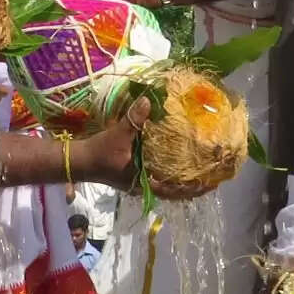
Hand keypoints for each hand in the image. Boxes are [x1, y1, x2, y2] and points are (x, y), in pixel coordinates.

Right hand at [96, 98, 218, 201]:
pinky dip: (170, 174)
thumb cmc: (101, 152)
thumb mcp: (119, 134)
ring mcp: (140, 182)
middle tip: (213, 176)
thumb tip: (149, 101)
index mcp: (144, 182)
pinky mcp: (135, 175)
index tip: (212, 184)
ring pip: (167, 186)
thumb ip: (135, 119)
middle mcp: (145, 186)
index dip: (194, 190)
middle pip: (175, 192)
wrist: (80, 160)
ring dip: (183, 181)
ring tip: (200, 170)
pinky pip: (159, 178)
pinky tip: (177, 163)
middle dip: (193, 186)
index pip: (175, 192)